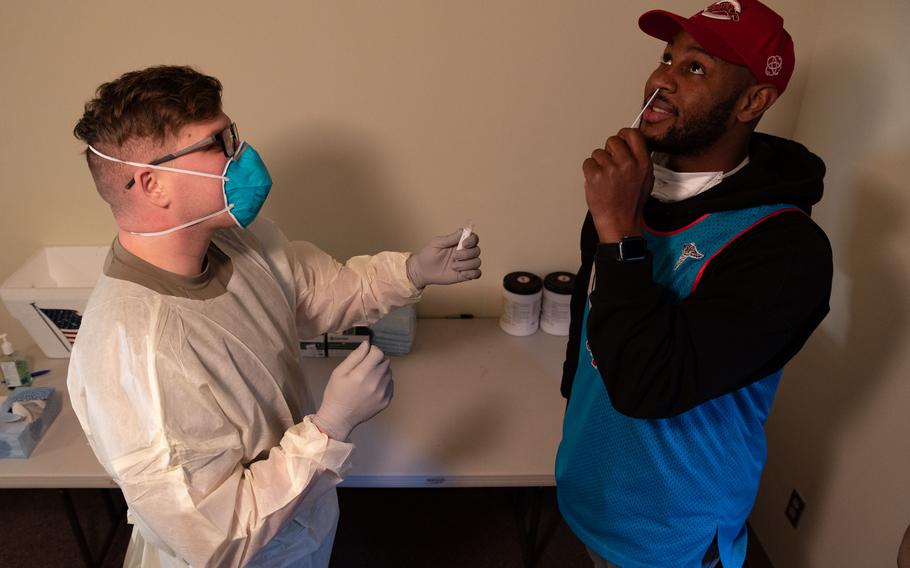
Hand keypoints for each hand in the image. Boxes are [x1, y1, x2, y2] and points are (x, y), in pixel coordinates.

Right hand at [313, 342, 392, 440]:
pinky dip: (384, 382)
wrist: (339, 418)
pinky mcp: (386, 401)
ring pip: (389, 372)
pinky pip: (391, 385)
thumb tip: (367, 344)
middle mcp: (376, 383)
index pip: (378, 353)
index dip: (372, 351)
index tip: (366, 355)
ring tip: (368, 379)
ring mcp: (383, 393)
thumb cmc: (336, 393)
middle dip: (377, 360)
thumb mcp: (339, 372)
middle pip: (385, 362)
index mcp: (362, 374)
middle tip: (365, 367)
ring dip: (381, 371)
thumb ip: (355, 356)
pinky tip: (372, 388)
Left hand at [405, 229, 481, 288]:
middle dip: (466, 254)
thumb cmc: (428, 255)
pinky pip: (477, 274)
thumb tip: (462, 230)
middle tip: (454, 257)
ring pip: (477, 262)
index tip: (464, 244)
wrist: (423, 271)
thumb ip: (450, 238)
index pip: (473, 238)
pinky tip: (461, 273)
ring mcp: (465, 264)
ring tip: (453, 266)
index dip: (472, 240)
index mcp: (459, 243)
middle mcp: (465, 253)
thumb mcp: (437, 243)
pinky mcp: (465, 275)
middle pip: (477, 250)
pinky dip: (471, 273)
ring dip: (466, 264)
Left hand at [582, 128, 653, 242]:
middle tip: (610, 165)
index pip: (632, 134)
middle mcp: (628, 163)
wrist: (619, 221)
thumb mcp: (646, 179)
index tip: (620, 139)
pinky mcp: (595, 175)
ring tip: (605, 179)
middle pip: (612, 140)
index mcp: (642, 163)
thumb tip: (630, 146)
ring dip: (598, 163)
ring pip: (598, 153)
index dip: (623, 134)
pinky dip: (589, 172)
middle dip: (609, 151)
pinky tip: (597, 182)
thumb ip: (639, 160)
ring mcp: (611, 169)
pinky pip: (588, 163)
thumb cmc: (630, 204)